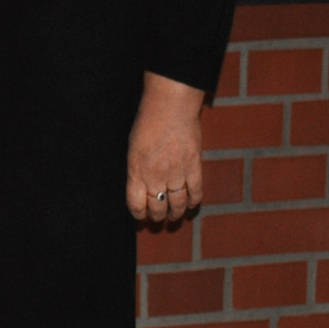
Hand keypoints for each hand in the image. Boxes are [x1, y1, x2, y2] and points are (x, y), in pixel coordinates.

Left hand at [127, 72, 205, 223]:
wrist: (170, 107)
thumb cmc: (147, 123)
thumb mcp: (132, 148)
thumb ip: (136, 169)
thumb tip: (140, 187)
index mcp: (136, 171)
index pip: (135, 204)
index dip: (138, 214)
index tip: (140, 217)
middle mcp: (155, 176)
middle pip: (157, 207)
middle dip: (156, 217)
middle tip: (158, 219)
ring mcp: (177, 173)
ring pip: (177, 204)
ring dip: (175, 214)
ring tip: (173, 217)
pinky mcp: (194, 168)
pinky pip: (195, 192)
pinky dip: (194, 202)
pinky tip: (191, 206)